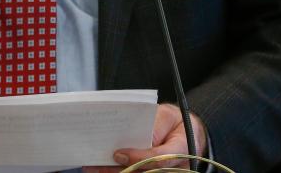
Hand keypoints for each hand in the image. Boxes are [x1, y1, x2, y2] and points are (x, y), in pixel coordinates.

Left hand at [84, 104, 206, 172]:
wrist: (186, 131)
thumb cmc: (173, 121)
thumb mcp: (166, 115)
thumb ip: (154, 125)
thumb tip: (136, 138)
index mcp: (182, 146)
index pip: (160, 157)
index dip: (139, 157)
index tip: (118, 154)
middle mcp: (178, 166)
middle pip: (147, 172)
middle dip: (121, 169)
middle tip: (96, 165)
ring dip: (117, 172)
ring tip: (94, 167)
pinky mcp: (157, 172)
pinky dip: (123, 171)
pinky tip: (104, 169)